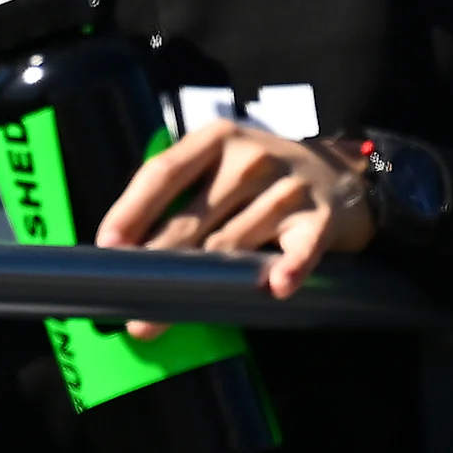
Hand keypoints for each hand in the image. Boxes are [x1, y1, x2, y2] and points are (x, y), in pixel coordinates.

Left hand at [96, 120, 371, 336]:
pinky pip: (301, 248)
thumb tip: (127, 247)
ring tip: (178, 312)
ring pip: (235, 241)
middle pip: (193, 217)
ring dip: (209, 282)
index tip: (109, 246)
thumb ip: (182, 193)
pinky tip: (276, 287)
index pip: (163, 173)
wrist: (344, 174)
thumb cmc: (262, 177)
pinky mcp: (321, 217)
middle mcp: (250, 159)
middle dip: (160, 264)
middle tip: (136, 306)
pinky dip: (289, 267)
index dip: (132, 210)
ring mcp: (288, 187)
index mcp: (216, 140)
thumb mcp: (222, 164)